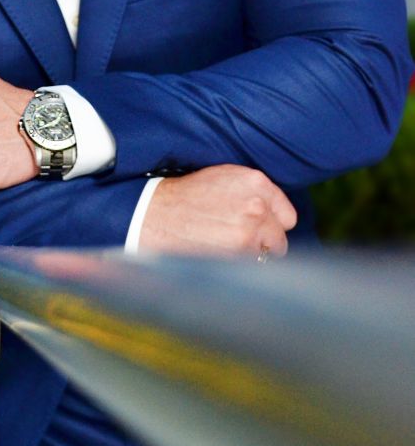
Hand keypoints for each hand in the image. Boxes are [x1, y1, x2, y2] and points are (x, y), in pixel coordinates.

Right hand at [139, 164, 296, 256]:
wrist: (159, 213)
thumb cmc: (189, 196)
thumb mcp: (226, 178)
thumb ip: (255, 192)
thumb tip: (275, 213)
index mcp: (256, 182)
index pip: (287, 215)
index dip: (273, 222)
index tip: (260, 227)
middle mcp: (258, 205)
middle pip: (281, 237)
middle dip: (265, 240)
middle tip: (241, 239)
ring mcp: (250, 232)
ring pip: (269, 254)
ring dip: (254, 254)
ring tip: (229, 247)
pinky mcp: (239, 253)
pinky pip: (254, 266)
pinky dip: (242, 265)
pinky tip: (223, 254)